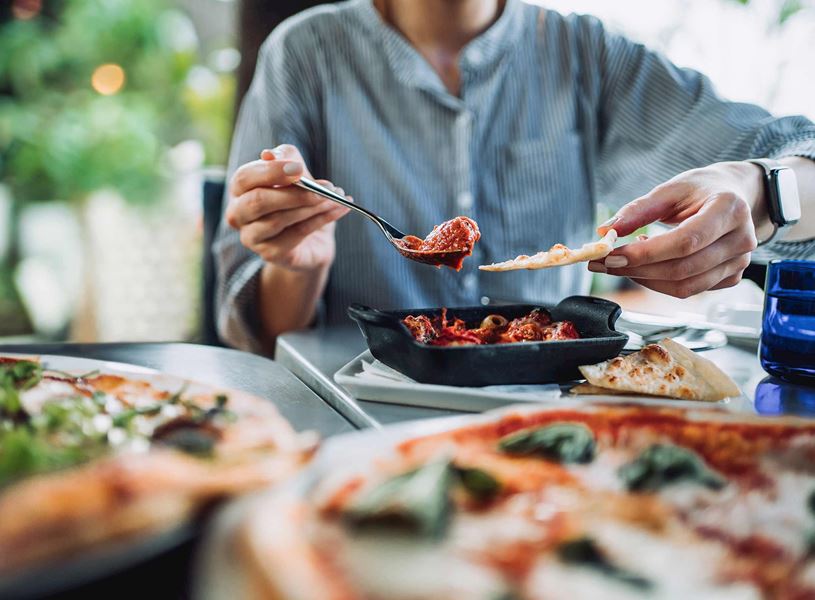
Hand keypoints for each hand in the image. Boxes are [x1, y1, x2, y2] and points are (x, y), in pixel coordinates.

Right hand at [225, 144, 349, 271]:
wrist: (312, 240)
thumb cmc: (299, 201)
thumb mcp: (296, 174)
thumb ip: (286, 159)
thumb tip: (270, 154)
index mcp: (240, 190)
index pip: (244, 178)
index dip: (271, 172)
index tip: (298, 168)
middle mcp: (238, 215)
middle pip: (258, 201)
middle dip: (293, 193)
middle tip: (324, 186)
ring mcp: (251, 237)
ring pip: (279, 220)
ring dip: (312, 206)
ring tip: (336, 197)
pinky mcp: (270, 254)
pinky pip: (297, 234)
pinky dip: (321, 220)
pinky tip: (339, 209)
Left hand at [588, 162, 759, 297]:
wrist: (736, 195)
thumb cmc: (703, 189)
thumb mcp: (671, 189)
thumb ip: (639, 209)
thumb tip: (607, 231)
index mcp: (729, 209)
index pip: (685, 242)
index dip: (646, 253)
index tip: (611, 255)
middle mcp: (741, 239)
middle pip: (682, 269)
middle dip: (637, 269)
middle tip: (605, 262)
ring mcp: (739, 262)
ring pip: (684, 286)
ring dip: (646, 279)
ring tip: (627, 260)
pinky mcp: (731, 277)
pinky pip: (689, 290)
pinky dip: (660, 282)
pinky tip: (650, 263)